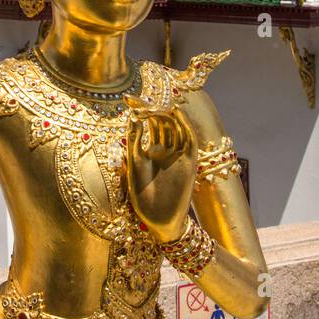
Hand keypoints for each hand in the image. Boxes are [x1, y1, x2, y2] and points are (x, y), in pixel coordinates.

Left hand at [125, 98, 196, 242]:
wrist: (159, 220)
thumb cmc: (143, 198)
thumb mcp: (133, 166)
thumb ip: (134, 143)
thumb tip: (133, 118)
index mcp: (149, 152)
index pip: (147, 124)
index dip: (140, 111)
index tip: (129, 99)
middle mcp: (164, 151)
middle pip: (162, 122)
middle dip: (153, 108)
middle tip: (143, 98)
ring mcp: (177, 155)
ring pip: (175, 127)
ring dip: (168, 113)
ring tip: (157, 101)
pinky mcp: (189, 162)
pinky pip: (189, 139)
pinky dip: (184, 125)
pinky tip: (175, 113)